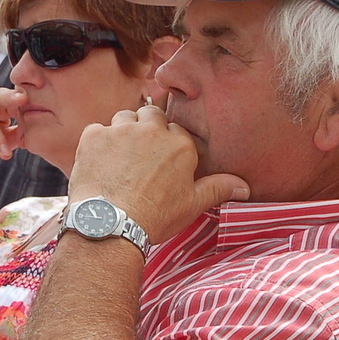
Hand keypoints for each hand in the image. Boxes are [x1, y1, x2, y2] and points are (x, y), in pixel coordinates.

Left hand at [68, 105, 247, 243]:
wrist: (110, 223)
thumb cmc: (154, 217)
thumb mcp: (192, 204)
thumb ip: (218, 188)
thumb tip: (244, 186)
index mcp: (179, 143)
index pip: (176, 130)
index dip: (168, 144)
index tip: (161, 160)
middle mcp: (152, 130)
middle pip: (151, 116)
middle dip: (147, 129)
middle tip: (140, 155)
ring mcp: (120, 130)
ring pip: (124, 118)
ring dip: (123, 132)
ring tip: (120, 158)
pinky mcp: (94, 136)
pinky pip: (97, 130)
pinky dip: (98, 144)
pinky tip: (99, 164)